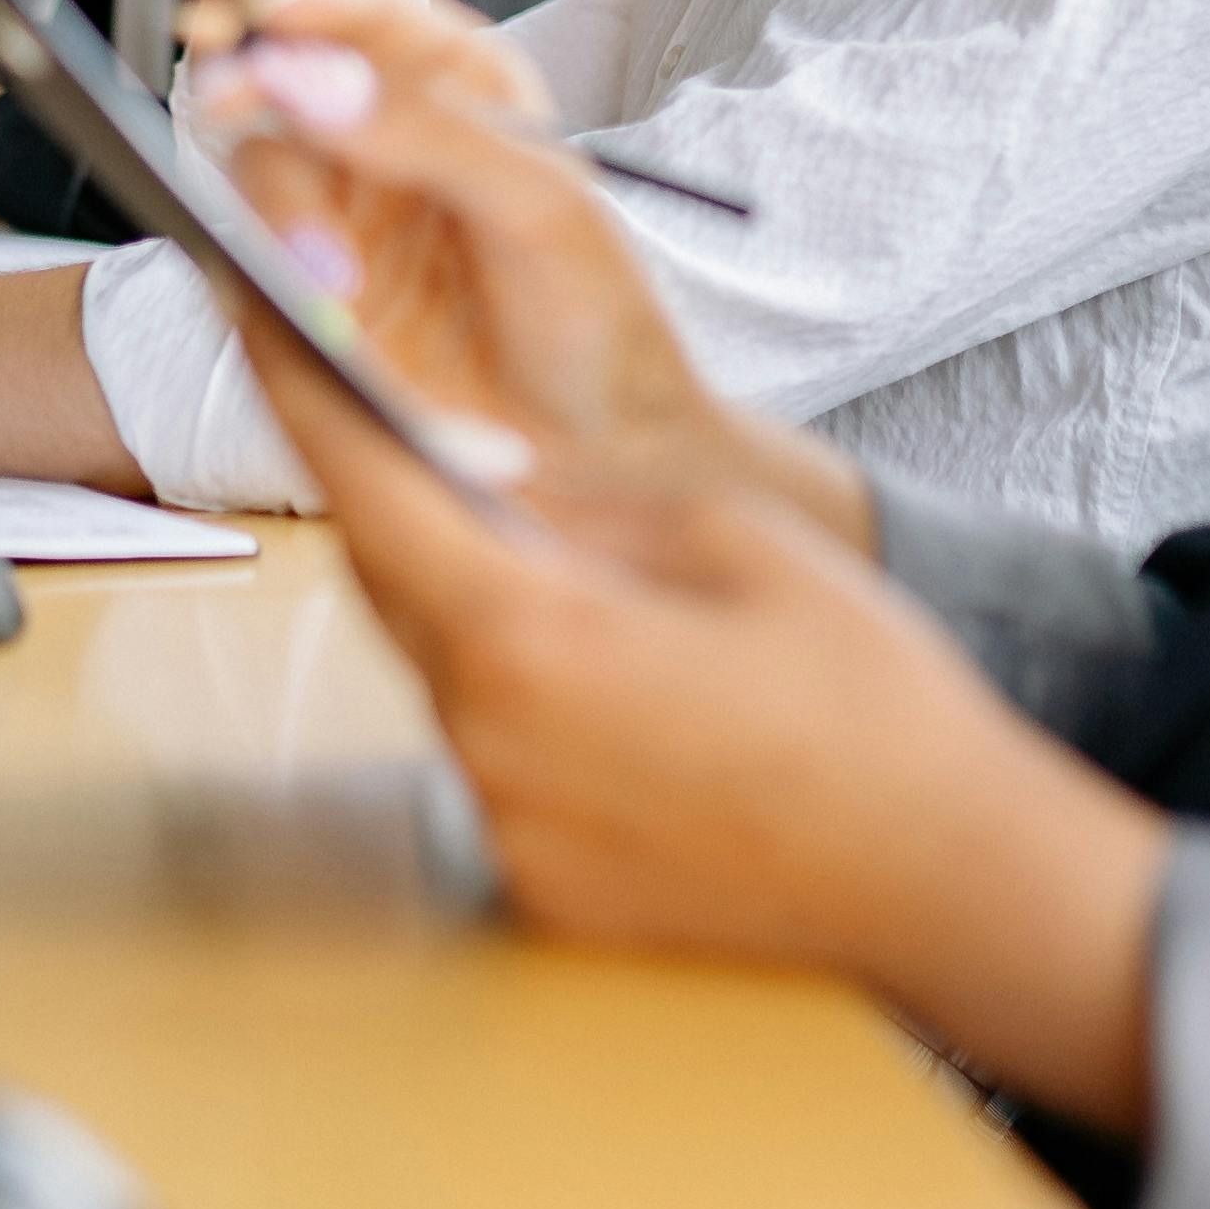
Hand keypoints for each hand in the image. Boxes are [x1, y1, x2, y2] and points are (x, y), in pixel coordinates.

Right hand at [183, 0, 858, 532]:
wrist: (603, 462)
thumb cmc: (598, 320)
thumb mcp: (538, 206)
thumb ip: (428, 133)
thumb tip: (307, 79)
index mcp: (462, 91)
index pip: (371, 12)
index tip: (277, 9)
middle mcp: (392, 143)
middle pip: (289, 87)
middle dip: (258, 96)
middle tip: (236, 107)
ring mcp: (348, 221)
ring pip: (261, 176)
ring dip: (277, 215)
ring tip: (331, 283)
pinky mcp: (316, 301)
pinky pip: (254, 265)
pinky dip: (268, 281)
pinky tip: (320, 316)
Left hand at [230, 317, 1164, 1127]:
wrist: (955, 884)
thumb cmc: (875, 709)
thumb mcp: (736, 545)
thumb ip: (590, 505)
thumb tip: (499, 480)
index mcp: (532, 636)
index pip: (371, 495)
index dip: (302, 398)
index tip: (254, 318)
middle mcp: (492, 744)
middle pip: (396, 592)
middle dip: (395, 502)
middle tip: (399, 422)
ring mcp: (511, 831)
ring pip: (449, 680)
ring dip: (476, 609)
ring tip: (556, 563)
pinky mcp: (543, 891)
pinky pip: (498, 764)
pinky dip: (527, 704)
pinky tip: (618, 687)